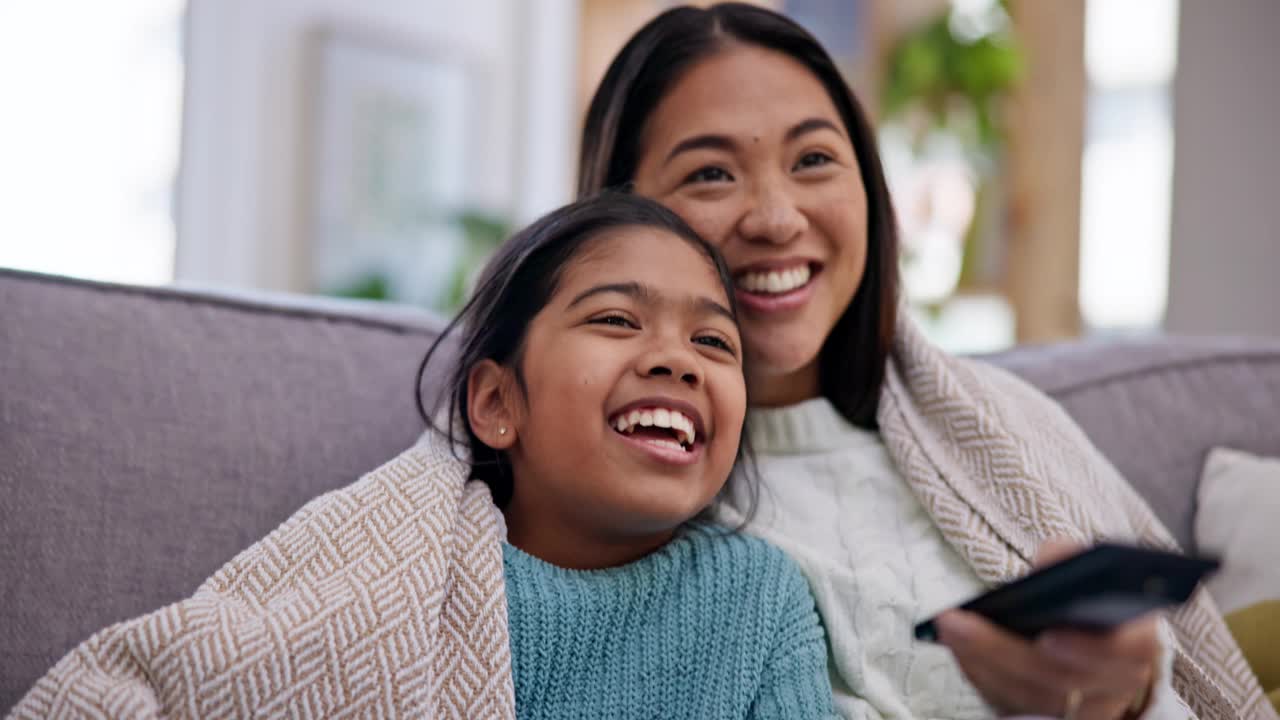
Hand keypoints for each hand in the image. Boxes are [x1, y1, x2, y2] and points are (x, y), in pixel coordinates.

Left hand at [935, 541, 1158, 719]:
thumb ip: (1069, 558)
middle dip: (1004, 651)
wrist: (1089, 636)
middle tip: (959, 623)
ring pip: (1031, 697)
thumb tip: (1051, 558)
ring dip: (981, 660)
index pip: (1130, 651)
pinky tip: (954, 645)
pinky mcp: (1052, 718)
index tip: (1049, 636)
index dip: (1091, 649)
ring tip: (947, 626)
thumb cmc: (1085, 597)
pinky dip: (979, 674)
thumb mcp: (1085, 570)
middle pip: (1063, 681)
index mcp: (1138, 641)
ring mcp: (1086, 709)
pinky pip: (1011, 705)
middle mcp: (1117, 685)